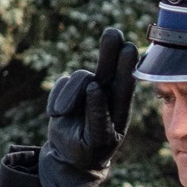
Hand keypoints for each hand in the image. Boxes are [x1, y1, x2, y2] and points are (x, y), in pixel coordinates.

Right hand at [39, 27, 139, 186]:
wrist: (70, 153)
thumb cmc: (91, 148)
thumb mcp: (97, 139)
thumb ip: (98, 115)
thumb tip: (93, 87)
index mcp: (120, 104)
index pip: (125, 82)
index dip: (127, 66)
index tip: (128, 49)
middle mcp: (106, 91)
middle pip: (109, 66)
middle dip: (110, 50)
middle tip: (113, 33)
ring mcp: (86, 87)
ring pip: (80, 77)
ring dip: (69, 97)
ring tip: (64, 115)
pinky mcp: (68, 87)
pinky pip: (61, 84)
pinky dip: (57, 100)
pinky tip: (60, 114)